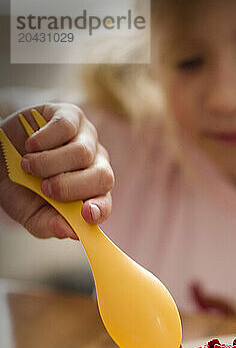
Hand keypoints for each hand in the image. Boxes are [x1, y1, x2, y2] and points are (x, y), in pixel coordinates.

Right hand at [0, 103, 113, 238]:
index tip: (85, 214)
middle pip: (103, 177)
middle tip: (44, 188)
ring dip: (51, 163)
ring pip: (83, 153)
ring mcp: (86, 138)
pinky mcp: (71, 115)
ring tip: (28, 166)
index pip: (105, 203)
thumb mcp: (30, 214)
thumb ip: (50, 225)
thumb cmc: (19, 188)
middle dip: (71, 187)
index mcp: (91, 193)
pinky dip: (45, 139)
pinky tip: (30, 145)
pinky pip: (67, 127)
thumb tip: (71, 232)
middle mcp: (95, 164)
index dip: (99, 209)